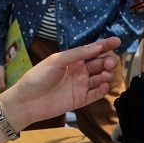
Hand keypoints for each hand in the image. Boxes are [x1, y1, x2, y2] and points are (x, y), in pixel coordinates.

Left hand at [0, 37, 120, 128]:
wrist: (26, 101)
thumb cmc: (36, 78)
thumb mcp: (56, 61)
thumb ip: (77, 54)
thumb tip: (97, 47)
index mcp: (73, 59)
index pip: (93, 50)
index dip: (106, 45)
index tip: (117, 41)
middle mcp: (78, 72)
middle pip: (100, 64)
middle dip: (108, 62)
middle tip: (110, 62)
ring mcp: (80, 86)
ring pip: (100, 79)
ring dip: (107, 75)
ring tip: (105, 75)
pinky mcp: (79, 100)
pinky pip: (95, 94)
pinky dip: (102, 90)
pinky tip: (104, 85)